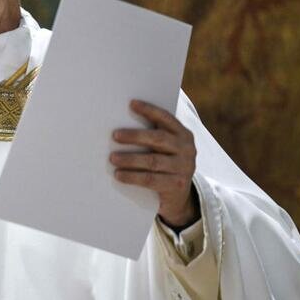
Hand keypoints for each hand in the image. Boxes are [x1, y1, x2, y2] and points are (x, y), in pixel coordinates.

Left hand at [110, 99, 197, 226]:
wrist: (179, 196)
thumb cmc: (164, 164)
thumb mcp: (163, 148)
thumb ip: (152, 135)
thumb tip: (120, 121)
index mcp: (183, 134)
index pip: (166, 118)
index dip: (149, 110)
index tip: (131, 104)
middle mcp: (187, 149)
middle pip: (158, 139)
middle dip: (135, 136)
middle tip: (114, 135)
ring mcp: (184, 168)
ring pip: (152, 161)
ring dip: (130, 159)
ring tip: (112, 158)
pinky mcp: (177, 185)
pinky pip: (151, 179)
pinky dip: (132, 177)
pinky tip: (118, 175)